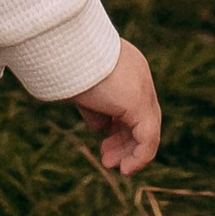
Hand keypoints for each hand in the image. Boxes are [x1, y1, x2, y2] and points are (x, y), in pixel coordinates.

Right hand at [71, 39, 159, 176]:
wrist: (65, 47)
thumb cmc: (66, 63)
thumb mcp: (82, 88)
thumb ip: (95, 107)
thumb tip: (101, 127)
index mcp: (126, 68)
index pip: (130, 102)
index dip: (118, 124)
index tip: (102, 138)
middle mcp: (139, 77)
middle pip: (141, 116)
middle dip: (124, 140)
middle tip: (108, 159)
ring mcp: (142, 89)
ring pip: (147, 128)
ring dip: (131, 151)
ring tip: (113, 165)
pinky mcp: (139, 103)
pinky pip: (148, 137)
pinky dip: (140, 156)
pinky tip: (126, 168)